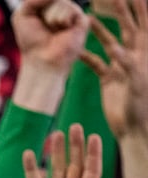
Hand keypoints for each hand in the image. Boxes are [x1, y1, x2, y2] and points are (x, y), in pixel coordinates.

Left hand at [13, 0, 87, 72]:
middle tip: (45, 28)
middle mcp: (64, 8)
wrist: (41, 58)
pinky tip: (63, 30)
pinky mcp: (83, 20)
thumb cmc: (31, 40)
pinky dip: (61, 20)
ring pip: (62, 2)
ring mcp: (74, 14)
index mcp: (51, 7)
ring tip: (54, 30)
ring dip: (51, 18)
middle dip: (44, 12)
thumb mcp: (23, 14)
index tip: (35, 21)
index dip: (37, 6)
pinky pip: (70, 10)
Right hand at [23, 124, 116, 177]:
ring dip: (57, 152)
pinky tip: (28, 153)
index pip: (92, 171)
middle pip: (76, 165)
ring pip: (56, 170)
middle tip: (75, 127)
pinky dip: (30, 168)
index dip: (94, 154)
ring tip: (56, 133)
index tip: (94, 136)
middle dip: (76, 146)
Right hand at [80, 0, 147, 138]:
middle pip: (126, 28)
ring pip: (108, 43)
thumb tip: (114, 47)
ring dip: (98, 31)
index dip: (140, 9)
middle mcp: (132, 57)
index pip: (143, 25)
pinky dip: (85, 57)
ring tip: (86, 19)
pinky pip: (95, 64)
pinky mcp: (108, 79)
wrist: (132, 128)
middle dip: (120, 11)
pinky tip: (74, 50)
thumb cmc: (140, 106)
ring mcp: (120, 67)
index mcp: (143, 54)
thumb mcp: (136, 82)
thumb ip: (126, 63)